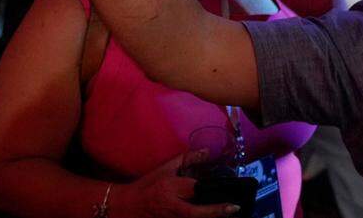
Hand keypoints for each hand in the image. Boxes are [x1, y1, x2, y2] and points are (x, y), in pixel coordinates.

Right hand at [115, 150, 239, 217]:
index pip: (192, 188)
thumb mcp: (165, 169)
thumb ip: (187, 159)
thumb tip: (206, 151)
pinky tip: (212, 216)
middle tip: (234, 208)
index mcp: (170, 188)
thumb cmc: (148, 186)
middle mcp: (171, 206)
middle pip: (195, 212)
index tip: (223, 187)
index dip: (207, 189)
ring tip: (229, 213)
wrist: (127, 206)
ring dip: (210, 216)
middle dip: (215, 211)